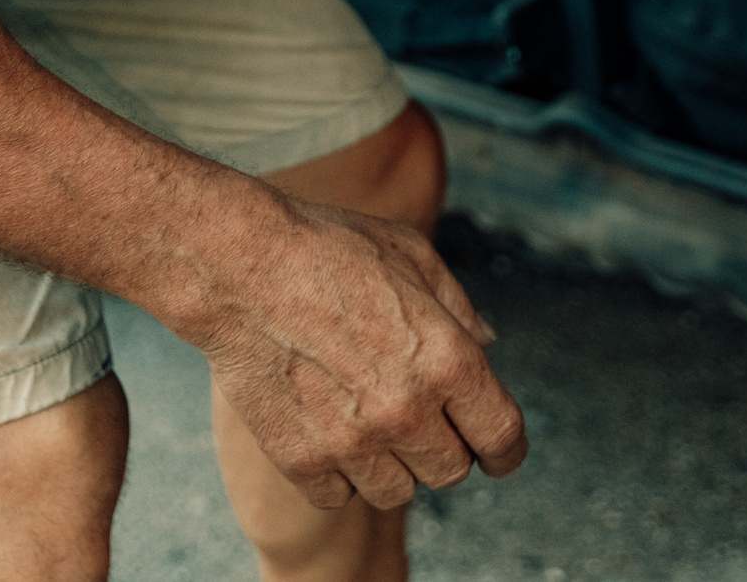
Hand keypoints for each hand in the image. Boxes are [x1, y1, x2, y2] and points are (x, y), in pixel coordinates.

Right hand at [186, 197, 528, 509]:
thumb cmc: (331, 251)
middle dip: (446, 448)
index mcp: (447, 359)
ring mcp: (351, 441)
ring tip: (370, 420)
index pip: (501, 437)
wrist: (240, 267)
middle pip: (452, 472)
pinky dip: (338, 473)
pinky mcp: (300, 459)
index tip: (498, 452)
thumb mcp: (415, 259)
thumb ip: (459, 309)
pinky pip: (339, 495)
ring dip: (393, 465)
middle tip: (420, 417)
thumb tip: (487, 346)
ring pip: (397, 492)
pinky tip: (328, 429)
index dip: (506, 451)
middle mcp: (406, 410)